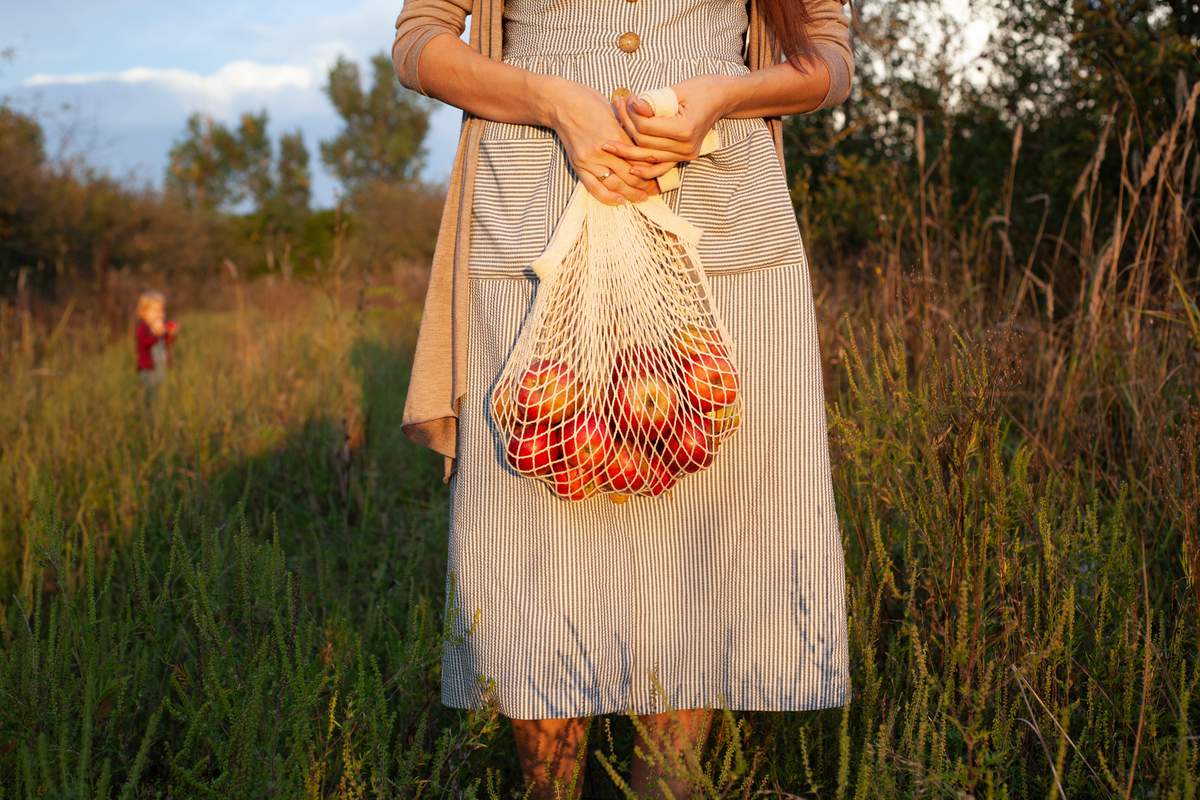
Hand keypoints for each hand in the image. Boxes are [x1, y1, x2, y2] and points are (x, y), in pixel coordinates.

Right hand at [547, 82, 661, 204]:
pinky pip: (595, 188)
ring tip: (642, 197)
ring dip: (631, 193)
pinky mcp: (579, 166)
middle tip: (656, 189)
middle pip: (631, 174)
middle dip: (646, 184)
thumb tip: (644, 149)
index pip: (641, 159)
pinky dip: (609, 198)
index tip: (661, 173)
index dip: (653, 169)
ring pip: (616, 184)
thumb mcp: (616, 113)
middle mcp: (604, 150)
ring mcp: (590, 160)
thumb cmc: (590, 103)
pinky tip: (620, 200)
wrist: (562, 104)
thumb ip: (628, 133)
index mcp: (617, 135)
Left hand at [601, 74, 732, 177]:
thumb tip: (633, 105)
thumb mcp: (676, 90)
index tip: (626, 99)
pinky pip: (660, 168)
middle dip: (625, 127)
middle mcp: (686, 147)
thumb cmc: (700, 89)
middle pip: (644, 143)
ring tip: (609, 140)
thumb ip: (654, 101)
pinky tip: (630, 168)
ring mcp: (685, 155)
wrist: (721, 99)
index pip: (646, 128)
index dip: (631, 114)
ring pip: (648, 156)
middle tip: (616, 109)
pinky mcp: (683, 157)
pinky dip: (645, 170)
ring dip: (628, 148)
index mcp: (685, 129)